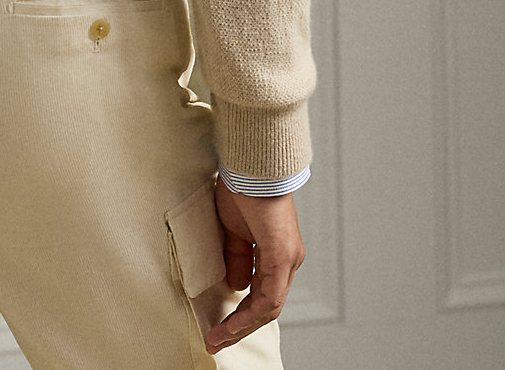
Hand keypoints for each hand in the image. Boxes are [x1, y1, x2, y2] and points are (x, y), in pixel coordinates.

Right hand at [202, 175, 305, 355]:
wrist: (252, 165)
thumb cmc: (243, 188)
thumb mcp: (234, 230)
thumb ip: (238, 258)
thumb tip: (237, 285)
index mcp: (277, 253)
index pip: (263, 295)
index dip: (241, 315)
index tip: (219, 328)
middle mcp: (288, 260)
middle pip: (267, 306)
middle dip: (239, 326)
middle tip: (216, 340)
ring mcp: (288, 259)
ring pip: (269, 306)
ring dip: (242, 325)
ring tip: (219, 337)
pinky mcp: (282, 255)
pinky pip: (269, 296)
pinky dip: (249, 313)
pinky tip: (232, 323)